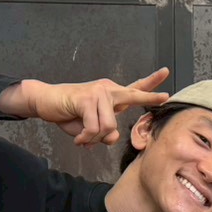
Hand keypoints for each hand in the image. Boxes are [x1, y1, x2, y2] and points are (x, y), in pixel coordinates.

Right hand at [0, 68, 170, 146]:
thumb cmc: (70, 114)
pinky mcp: (86, 99)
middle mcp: (108, 90)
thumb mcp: (92, 128)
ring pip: (109, 126)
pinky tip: (78, 139)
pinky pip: (95, 127)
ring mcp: (98, 93)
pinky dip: (86, 138)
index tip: (166, 72)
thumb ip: (105, 132)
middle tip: (165, 97)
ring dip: (95, 138)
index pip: (135, 88)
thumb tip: (112, 138)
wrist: (45, 102)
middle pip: (134, 95)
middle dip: (150, 97)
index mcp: (112, 95)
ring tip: (84, 138)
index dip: (151, 83)